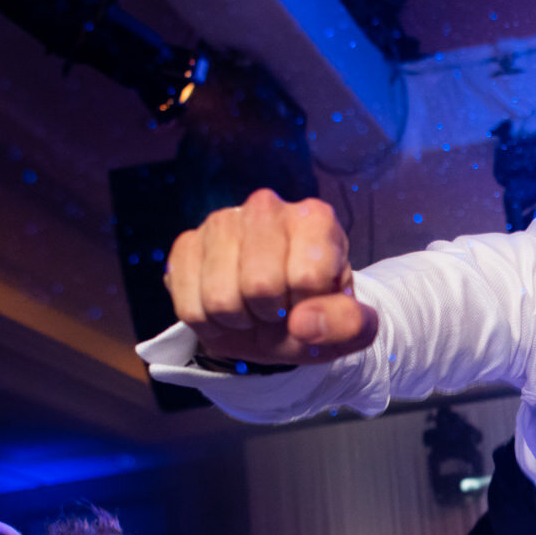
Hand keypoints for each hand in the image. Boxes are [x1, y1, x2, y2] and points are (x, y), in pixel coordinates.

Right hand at [165, 189, 376, 363]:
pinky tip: (228, 309)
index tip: (311, 302)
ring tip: (254, 309)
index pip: (308, 277)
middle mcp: (265, 207)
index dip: (309, 307)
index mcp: (315, 218)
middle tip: (279, 310)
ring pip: (220, 299)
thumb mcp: (350, 328)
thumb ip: (349, 325)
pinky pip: (190, 307)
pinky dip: (211, 325)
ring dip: (240, 322)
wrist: (273, 318)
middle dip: (271, 315)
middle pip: (259, 285)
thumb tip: (303, 323)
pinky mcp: (185, 244)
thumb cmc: (315, 314)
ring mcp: (220, 222)